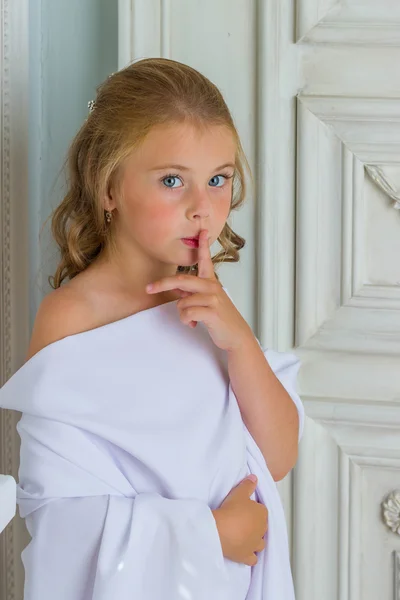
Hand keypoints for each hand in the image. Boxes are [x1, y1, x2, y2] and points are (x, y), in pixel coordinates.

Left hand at [145, 228, 253, 351]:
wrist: (235, 335)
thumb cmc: (220, 318)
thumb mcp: (206, 302)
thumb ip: (192, 293)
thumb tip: (176, 290)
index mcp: (210, 282)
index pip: (205, 260)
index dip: (203, 245)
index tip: (203, 231)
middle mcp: (212, 287)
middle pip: (181, 280)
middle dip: (162, 284)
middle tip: (148, 288)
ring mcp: (213, 298)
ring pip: (182, 302)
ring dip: (182, 314)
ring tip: (193, 319)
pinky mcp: (212, 312)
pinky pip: (187, 313)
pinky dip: (186, 321)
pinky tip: (194, 324)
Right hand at [212, 475, 267, 565]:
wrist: (219, 531)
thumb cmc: (230, 511)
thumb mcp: (239, 493)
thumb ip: (248, 485)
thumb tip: (254, 478)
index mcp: (262, 514)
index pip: (261, 510)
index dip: (253, 509)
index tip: (244, 508)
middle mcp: (262, 531)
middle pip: (261, 526)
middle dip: (255, 524)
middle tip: (242, 519)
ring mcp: (255, 545)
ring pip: (260, 543)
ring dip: (255, 539)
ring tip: (244, 535)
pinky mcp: (246, 556)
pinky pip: (253, 558)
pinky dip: (250, 555)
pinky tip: (245, 551)